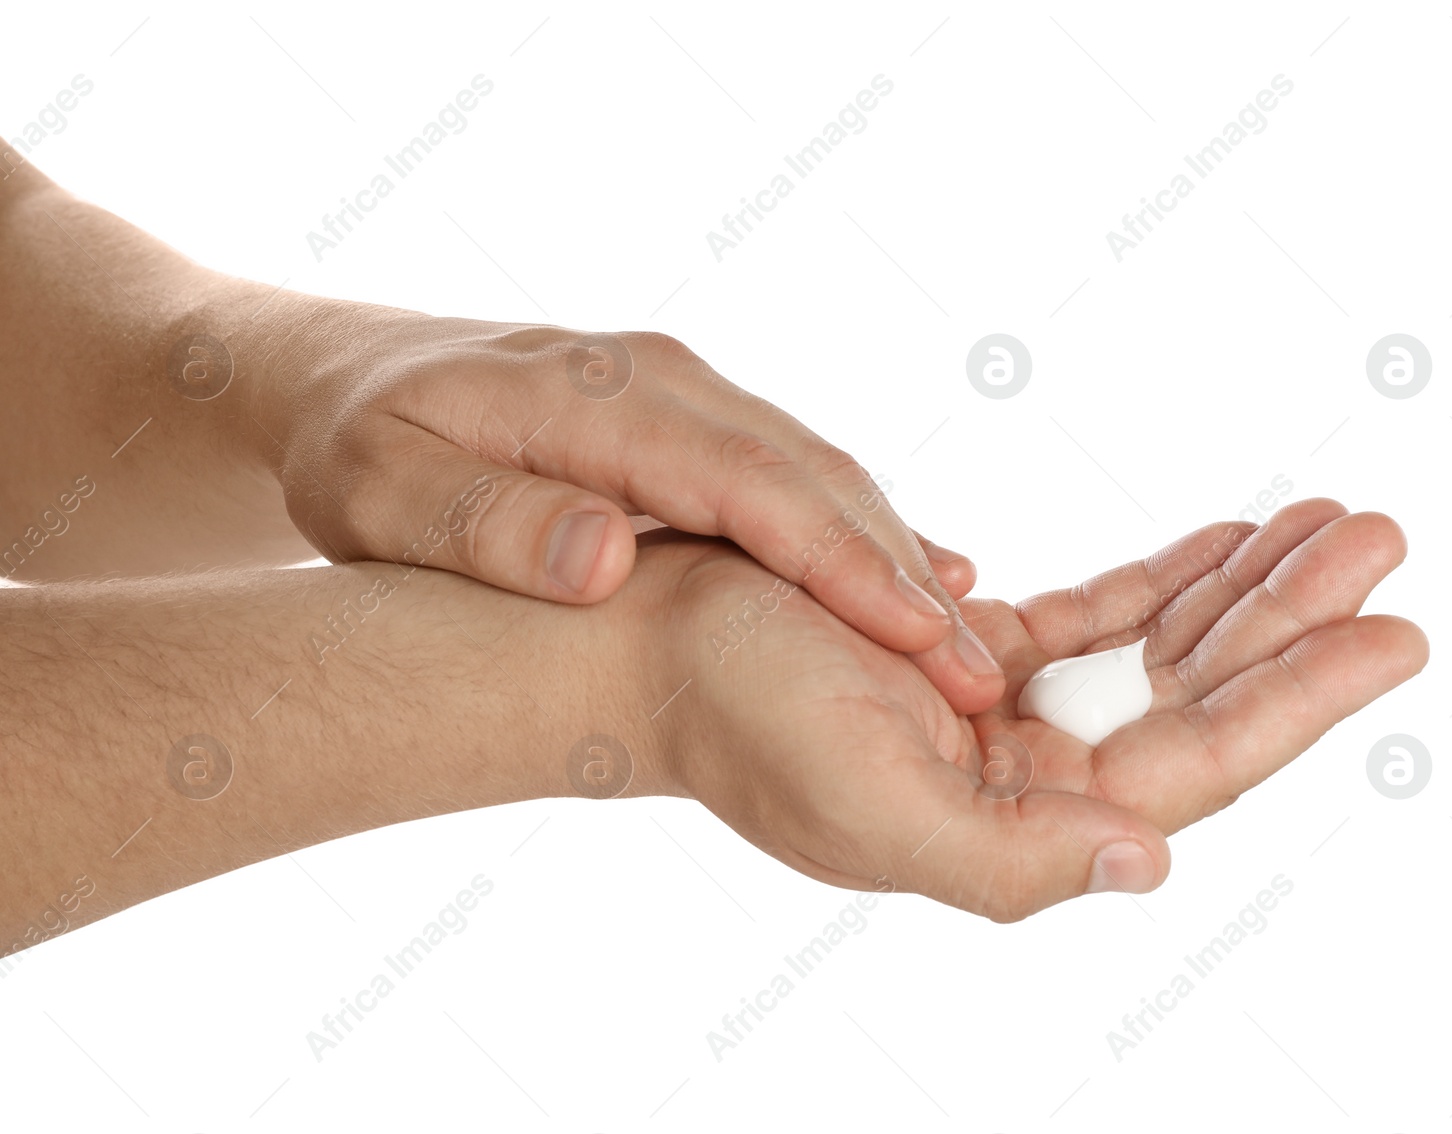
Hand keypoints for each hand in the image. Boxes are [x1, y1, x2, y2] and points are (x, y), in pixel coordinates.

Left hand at [232, 298, 1001, 712]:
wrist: (350, 382)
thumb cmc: (361, 446)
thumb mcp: (385, 490)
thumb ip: (491, 522)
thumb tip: (606, 558)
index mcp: (604, 395)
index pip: (751, 483)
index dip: (841, 563)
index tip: (921, 634)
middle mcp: (665, 382)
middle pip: (811, 475)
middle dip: (899, 571)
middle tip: (981, 667)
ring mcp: (684, 396)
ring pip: (816, 474)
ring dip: (892, 555)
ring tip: (966, 643)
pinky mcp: (688, 423)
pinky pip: (790, 477)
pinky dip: (855, 532)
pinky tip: (913, 580)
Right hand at [643, 498, 1426, 920]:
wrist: (649, 647)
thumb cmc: (739, 719)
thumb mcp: (871, 807)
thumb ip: (1014, 860)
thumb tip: (1150, 867)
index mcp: (1016, 823)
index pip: (1195, 761)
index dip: (1300, 699)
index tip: (1394, 629)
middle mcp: (1028, 778)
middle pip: (1197, 696)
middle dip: (1292, 620)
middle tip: (1381, 539)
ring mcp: (1004, 714)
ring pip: (1157, 651)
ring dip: (1241, 590)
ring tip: (1327, 527)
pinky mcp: (972, 655)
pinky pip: (1094, 618)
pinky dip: (1159, 580)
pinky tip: (1220, 544)